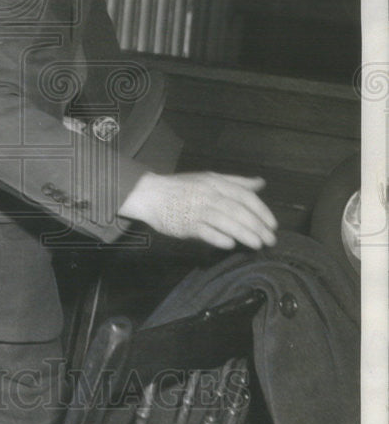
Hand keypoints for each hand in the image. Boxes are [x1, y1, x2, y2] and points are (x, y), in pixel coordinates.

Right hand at [119, 171, 277, 249]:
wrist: (151, 194)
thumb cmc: (182, 187)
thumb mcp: (209, 179)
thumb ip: (236, 182)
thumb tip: (260, 183)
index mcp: (216, 183)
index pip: (245, 196)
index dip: (262, 211)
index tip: (273, 225)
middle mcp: (209, 196)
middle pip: (239, 211)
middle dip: (257, 226)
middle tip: (270, 240)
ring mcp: (198, 210)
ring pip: (226, 222)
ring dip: (245, 234)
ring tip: (258, 245)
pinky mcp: (186, 225)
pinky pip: (206, 232)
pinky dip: (220, 238)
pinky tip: (231, 245)